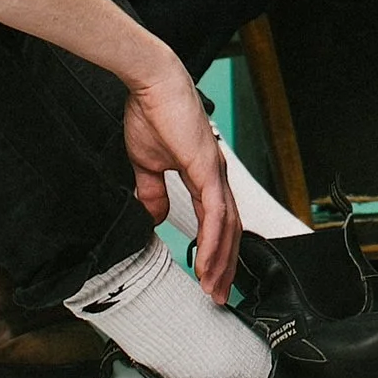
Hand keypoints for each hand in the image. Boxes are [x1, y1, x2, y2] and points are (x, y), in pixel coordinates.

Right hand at [118, 47, 240, 298]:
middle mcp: (215, 176)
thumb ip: (153, 191)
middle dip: (224, 265)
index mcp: (203, 174)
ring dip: (221, 260)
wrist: (151, 83)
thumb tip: (155, 217)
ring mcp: (214, 172)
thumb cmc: (151, 113)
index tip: (206, 276)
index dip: (214, 250)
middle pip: (229, 230)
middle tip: (217, 294)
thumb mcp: (147, 162)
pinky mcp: (206, 168)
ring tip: (213, 287)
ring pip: (227, 227)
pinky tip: (207, 261)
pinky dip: (214, 240)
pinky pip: (215, 213)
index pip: (216, 221)